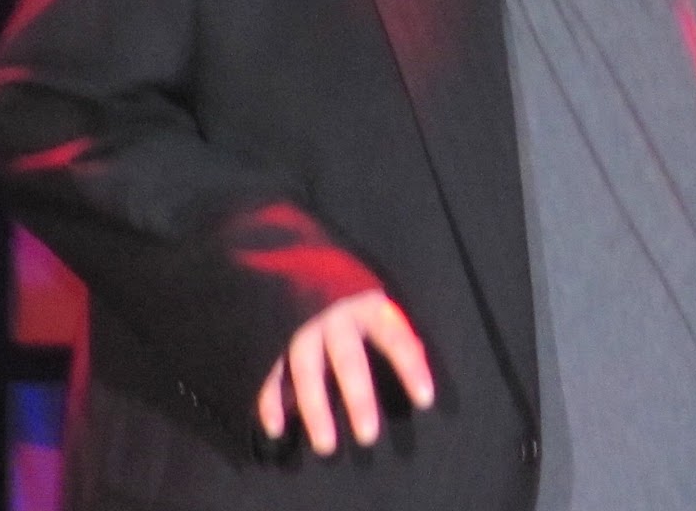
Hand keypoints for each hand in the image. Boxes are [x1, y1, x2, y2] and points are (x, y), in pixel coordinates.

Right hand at [256, 289, 433, 454]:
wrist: (290, 247)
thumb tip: (418, 361)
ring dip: (316, 410)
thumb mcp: (373, 294)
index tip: (425, 400)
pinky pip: (272, 370)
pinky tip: (277, 429)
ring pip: (307, 371)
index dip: (411, 368)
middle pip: (348, 361)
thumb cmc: (346, 283)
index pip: (395, 338)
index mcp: (367, 303)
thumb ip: (391, 325)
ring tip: (327, 447)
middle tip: (368, 437)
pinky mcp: (274, 332)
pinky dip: (270, 400)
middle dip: (358, 399)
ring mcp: (301, 324)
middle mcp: (334, 314)